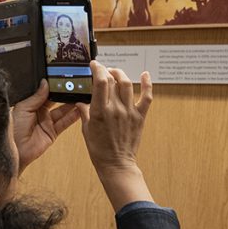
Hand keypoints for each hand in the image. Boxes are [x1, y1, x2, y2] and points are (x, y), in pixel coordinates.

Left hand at [12, 80, 81, 172]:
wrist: (14, 150)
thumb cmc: (13, 129)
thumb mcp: (23, 108)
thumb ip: (37, 96)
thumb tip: (45, 83)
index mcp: (30, 105)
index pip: (45, 93)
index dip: (53, 87)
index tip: (62, 80)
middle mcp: (39, 113)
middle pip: (55, 101)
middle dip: (64, 94)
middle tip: (74, 86)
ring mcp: (47, 123)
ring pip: (62, 111)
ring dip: (71, 104)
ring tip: (81, 96)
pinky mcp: (52, 133)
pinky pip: (64, 123)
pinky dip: (73, 117)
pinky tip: (80, 110)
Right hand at [78, 61, 153, 210]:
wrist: (117, 164)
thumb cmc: (99, 150)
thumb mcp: (86, 129)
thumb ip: (84, 112)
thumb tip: (80, 101)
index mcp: (100, 111)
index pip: (100, 82)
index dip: (97, 68)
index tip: (94, 64)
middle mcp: (115, 109)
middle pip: (112, 80)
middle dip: (106, 71)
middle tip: (102, 70)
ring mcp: (129, 112)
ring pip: (127, 84)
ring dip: (120, 74)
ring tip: (115, 73)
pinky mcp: (139, 117)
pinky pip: (146, 97)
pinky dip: (147, 84)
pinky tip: (145, 75)